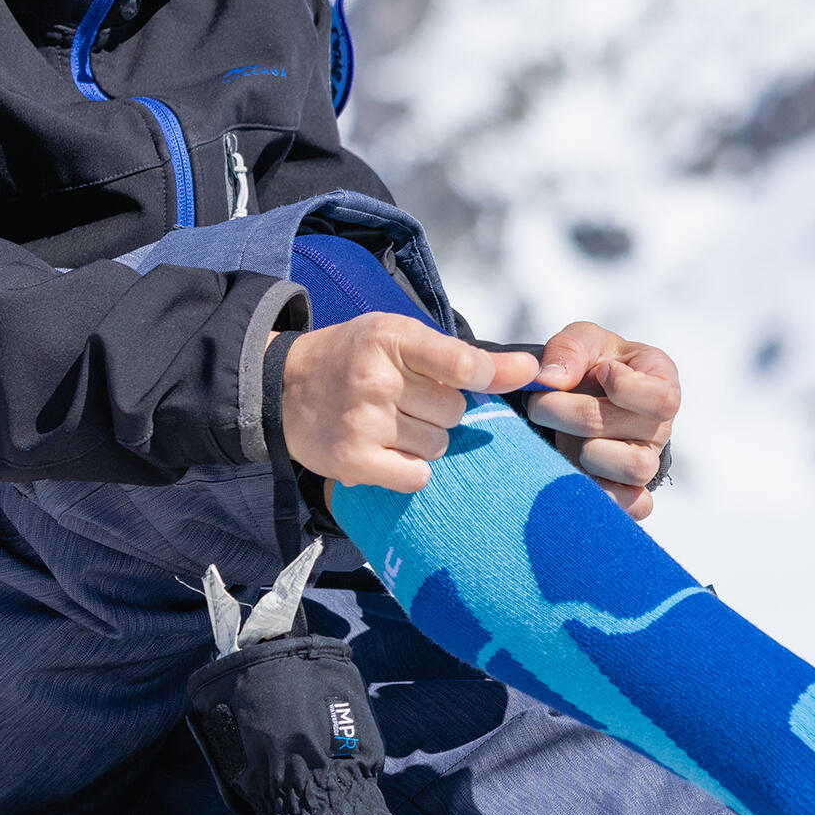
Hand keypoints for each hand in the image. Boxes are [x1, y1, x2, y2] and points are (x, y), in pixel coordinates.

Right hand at [279, 317, 537, 491]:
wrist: (284, 387)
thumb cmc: (356, 359)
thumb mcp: (402, 339)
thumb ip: (465, 357)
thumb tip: (530, 370)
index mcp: (390, 338)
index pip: (463, 365)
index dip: (494, 376)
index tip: (520, 376)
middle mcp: (376, 379)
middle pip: (455, 411)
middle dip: (440, 410)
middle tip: (406, 400)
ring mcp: (363, 422)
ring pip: (438, 445)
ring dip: (424, 440)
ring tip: (389, 423)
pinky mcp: (353, 461)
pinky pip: (417, 476)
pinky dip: (410, 469)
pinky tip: (385, 451)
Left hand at [527, 321, 680, 519]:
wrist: (579, 399)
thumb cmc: (590, 365)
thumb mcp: (582, 340)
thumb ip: (569, 349)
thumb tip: (550, 379)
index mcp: (661, 382)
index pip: (662, 397)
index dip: (624, 387)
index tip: (599, 373)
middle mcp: (660, 425)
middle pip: (631, 429)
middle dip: (571, 413)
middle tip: (538, 404)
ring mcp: (647, 460)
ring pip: (635, 469)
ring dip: (586, 452)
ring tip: (559, 438)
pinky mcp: (630, 491)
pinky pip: (632, 506)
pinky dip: (604, 496)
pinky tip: (573, 475)